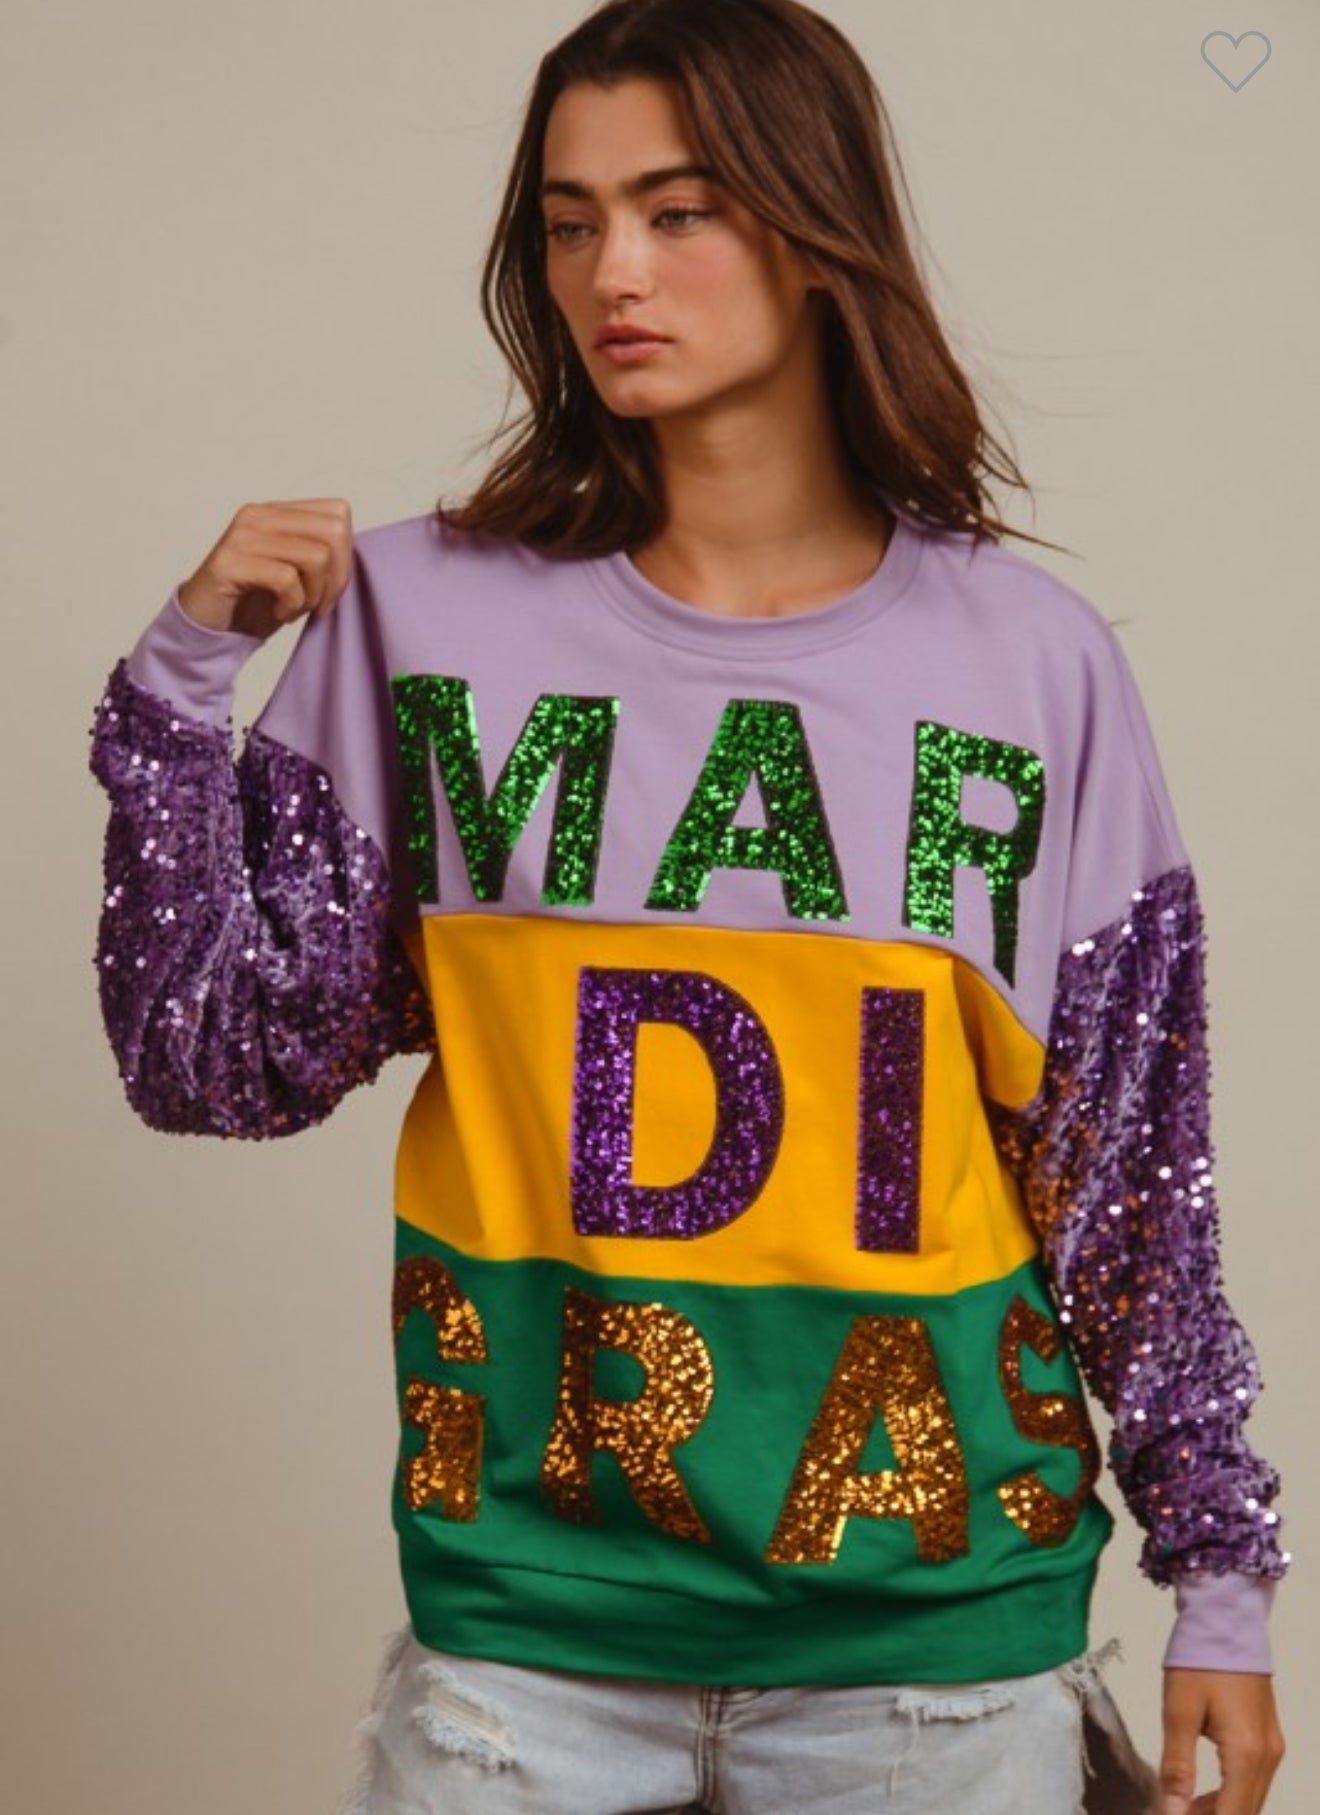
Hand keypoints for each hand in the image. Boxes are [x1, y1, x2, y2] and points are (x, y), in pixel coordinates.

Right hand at [176, 498, 353, 638]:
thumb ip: (322, 553)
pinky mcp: (230, 563)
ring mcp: (242, 536)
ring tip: (294, 608)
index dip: (347, 556)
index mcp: (277, 511)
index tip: (331, 588)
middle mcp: (259, 515)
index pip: (338, 513)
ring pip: (314, 557)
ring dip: (313, 595)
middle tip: (319, 604)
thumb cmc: (256, 601)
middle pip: (333, 532)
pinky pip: (286, 580)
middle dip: (337, 578)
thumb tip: (354, 554)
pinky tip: (278, 613)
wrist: (209, 625)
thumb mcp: (297, 573)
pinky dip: (291, 605)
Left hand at [1158, 1668, 1284, 1813]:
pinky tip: (1202, 1793)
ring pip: (1251, 1799)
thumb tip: (1172, 1811)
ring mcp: (1272, 1747)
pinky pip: (1253, 1780)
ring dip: (1220, 1810)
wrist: (1226, 1618)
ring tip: (1184, 1807)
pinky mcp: (1267, 1737)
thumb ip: (1177, 1765)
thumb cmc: (1199, 1660)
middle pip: (1246, 1812)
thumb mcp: (1178, 1711)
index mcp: (1246, 1753)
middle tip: (1175, 1812)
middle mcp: (1268, 1757)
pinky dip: (1230, 1793)